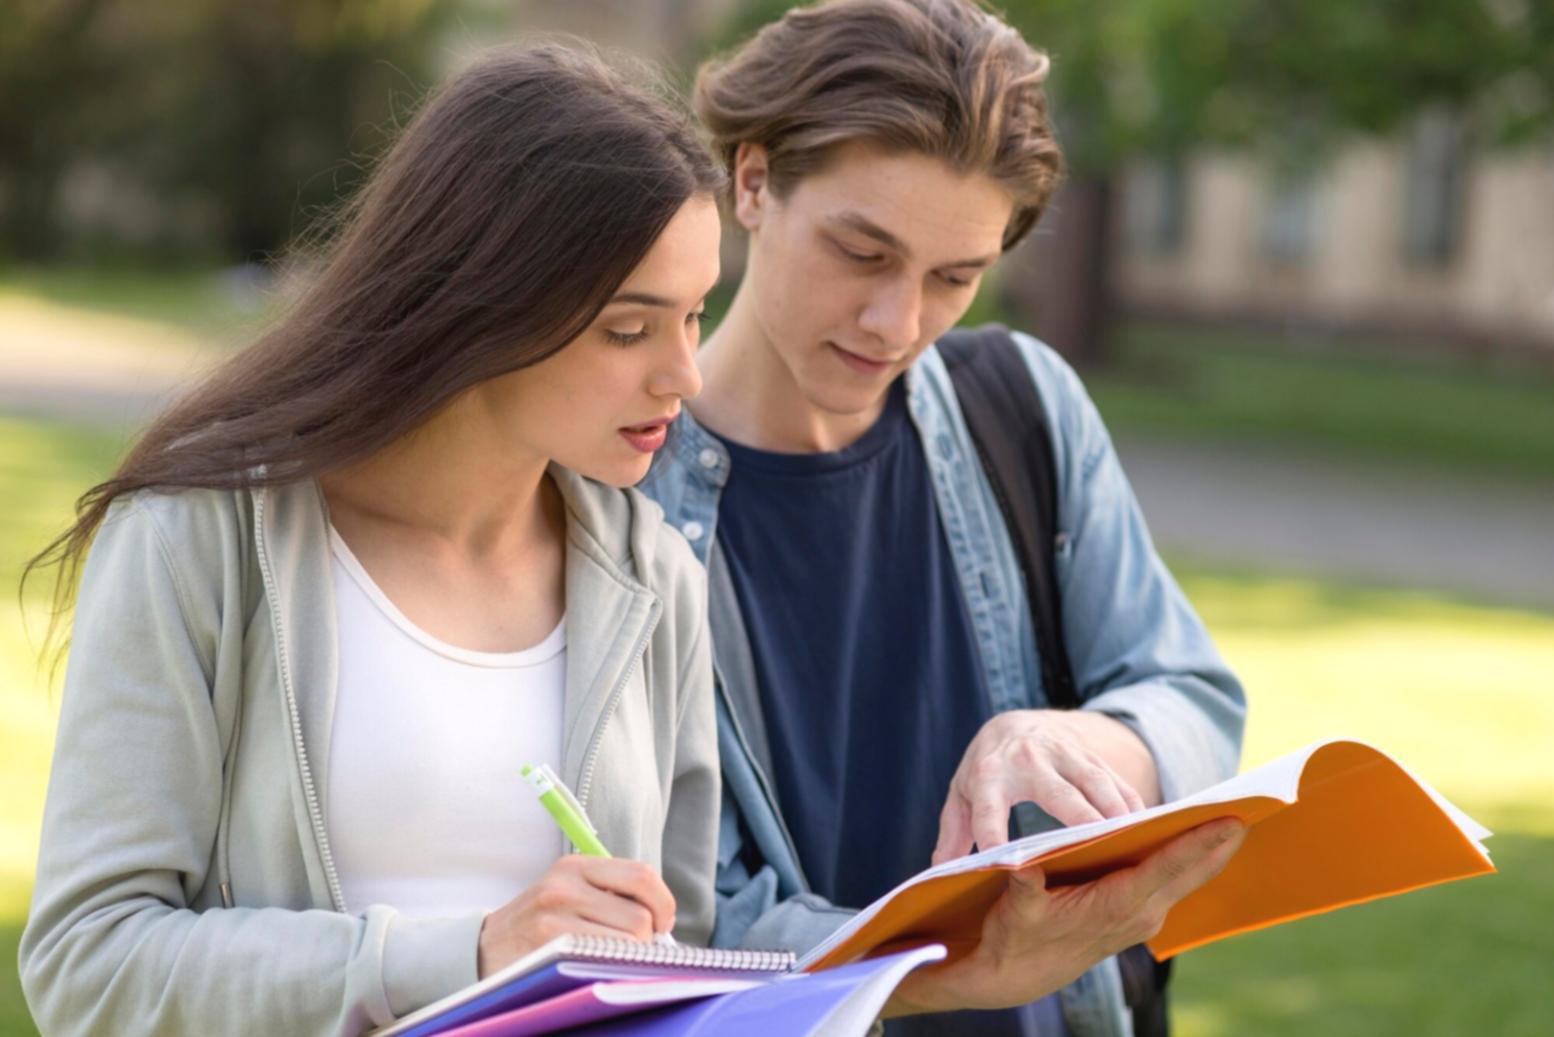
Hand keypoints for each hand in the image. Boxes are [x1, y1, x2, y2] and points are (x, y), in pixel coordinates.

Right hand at [477, 855, 675, 976]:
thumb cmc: (540, 924)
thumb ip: (611, 893)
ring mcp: (554, 917)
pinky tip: (600, 967)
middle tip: (635, 947)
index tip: (663, 922)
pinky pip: (604, 960)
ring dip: (631, 956)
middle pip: (640, 916)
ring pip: (628, 941)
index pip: (642, 875)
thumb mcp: (569, 892)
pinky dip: (612, 967)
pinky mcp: (548, 946)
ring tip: (612, 956)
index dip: (663, 903)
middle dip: (647, 938)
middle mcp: (565, 885)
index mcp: (576, 865)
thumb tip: (663, 918)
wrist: (485, 948)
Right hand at [886, 817, 1245, 1016]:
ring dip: (1213, 850)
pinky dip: (1194, 860)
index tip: (1231, 819)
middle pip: (1193, 872)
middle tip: (1256, 807)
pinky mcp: (1140, 915)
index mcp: (1116, 906)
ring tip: (1237, 814)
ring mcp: (1144, 917)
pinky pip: (1177, 882)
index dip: (1200, 842)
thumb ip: (1025, 887)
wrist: (1017, 974)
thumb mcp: (1015, 910)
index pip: (1167, 868)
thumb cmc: (1015, 936)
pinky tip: (1206, 839)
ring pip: (1190, 878)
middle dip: (1222, 843)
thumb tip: (1023, 865)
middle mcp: (1140, 915)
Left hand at [933, 710, 1159, 863]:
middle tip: (1099, 851)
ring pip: (1095, 782)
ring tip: (1134, 843)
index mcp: (988, 776)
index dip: (994, 835)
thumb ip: (952, 835)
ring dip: (1116, 812)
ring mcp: (1062, 754)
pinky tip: (1150, 829)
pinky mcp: (1088, 754)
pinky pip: (1116, 779)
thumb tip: (939, 873)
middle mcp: (1027, 761)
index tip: (1005, 865)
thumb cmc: (985, 771)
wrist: (1013, 723)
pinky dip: (1133, 803)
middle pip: (1056, 794)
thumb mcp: (960, 797)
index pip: (989, 810)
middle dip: (1079, 821)